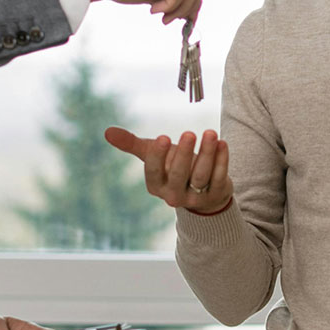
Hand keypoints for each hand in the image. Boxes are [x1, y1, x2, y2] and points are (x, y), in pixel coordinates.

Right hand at [104, 126, 233, 214]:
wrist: (200, 189)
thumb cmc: (172, 167)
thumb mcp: (152, 155)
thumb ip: (131, 144)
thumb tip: (107, 132)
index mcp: (156, 186)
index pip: (153, 173)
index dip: (157, 156)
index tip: (162, 138)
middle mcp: (174, 195)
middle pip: (178, 175)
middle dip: (183, 154)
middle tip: (188, 133)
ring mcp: (195, 197)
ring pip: (201, 175)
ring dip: (207, 153)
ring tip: (211, 133)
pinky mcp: (215, 194)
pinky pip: (219, 177)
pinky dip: (222, 160)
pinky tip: (222, 143)